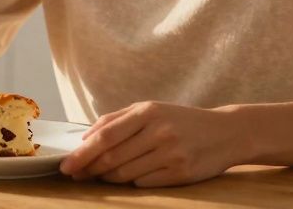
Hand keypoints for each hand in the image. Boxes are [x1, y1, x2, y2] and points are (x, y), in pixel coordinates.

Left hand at [58, 101, 241, 186]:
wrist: (226, 133)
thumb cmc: (181, 120)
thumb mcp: (151, 109)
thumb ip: (117, 118)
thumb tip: (86, 137)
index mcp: (148, 112)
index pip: (106, 136)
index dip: (82, 153)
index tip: (66, 165)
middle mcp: (159, 132)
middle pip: (112, 157)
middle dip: (89, 169)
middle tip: (77, 174)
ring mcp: (171, 154)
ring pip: (125, 174)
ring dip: (108, 177)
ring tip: (102, 175)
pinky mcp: (180, 174)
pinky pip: (144, 183)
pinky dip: (132, 181)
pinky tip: (131, 175)